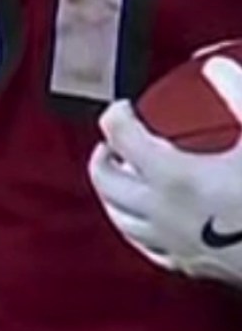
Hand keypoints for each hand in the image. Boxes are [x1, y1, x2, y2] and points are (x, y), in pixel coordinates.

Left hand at [91, 58, 241, 287]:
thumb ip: (239, 96)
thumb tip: (218, 65)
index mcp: (173, 175)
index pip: (119, 135)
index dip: (116, 115)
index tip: (125, 108)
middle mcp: (161, 211)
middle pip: (105, 180)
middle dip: (102, 158)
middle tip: (112, 144)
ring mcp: (172, 242)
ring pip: (120, 218)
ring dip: (112, 195)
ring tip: (122, 180)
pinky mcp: (189, 265)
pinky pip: (147, 246)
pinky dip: (138, 229)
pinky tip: (152, 224)